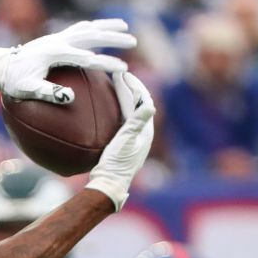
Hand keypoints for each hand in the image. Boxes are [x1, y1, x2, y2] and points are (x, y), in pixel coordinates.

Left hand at [0, 19, 134, 102]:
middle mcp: (58, 41)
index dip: (106, 63)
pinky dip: (92, 26)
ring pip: (87, 27)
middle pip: (91, 36)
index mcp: (55, 54)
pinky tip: (101, 28)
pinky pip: (78, 28)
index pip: (87, 58)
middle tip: (133, 41)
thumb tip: (70, 98)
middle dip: (113, 38)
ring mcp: (57, 37)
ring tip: (125, 26)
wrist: (2, 66)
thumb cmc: (14, 82)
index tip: (123, 68)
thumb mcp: (27, 90)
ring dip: (106, 26)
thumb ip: (47, 93)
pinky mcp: (56, 37)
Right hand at [84, 72, 155, 210]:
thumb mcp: (126, 141)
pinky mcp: (123, 143)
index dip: (136, 86)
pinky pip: (123, 120)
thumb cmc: (117, 163)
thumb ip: (137, 122)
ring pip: (130, 111)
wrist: (109, 183)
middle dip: (130, 89)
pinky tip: (108, 106)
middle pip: (138, 105)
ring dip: (124, 97)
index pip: (144, 102)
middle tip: (119, 75)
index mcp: (146, 132)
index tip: (125, 74)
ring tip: (114, 85)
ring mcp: (132, 138)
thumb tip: (150, 105)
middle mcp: (142, 134)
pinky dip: (118, 109)